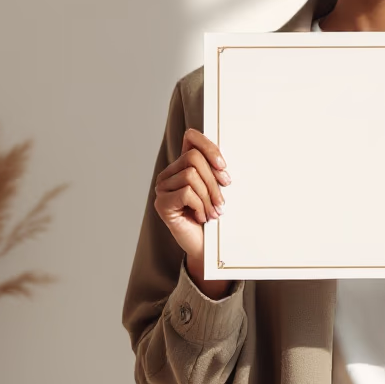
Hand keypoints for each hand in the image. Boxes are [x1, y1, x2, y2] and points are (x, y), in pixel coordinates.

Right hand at [154, 128, 231, 260]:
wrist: (204, 245)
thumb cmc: (211, 215)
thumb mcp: (216, 189)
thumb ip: (215, 171)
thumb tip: (222, 161)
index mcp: (182, 165)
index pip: (191, 138)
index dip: (208, 146)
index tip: (223, 165)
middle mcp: (169, 173)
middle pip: (193, 158)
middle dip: (213, 180)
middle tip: (222, 200)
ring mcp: (162, 188)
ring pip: (191, 175)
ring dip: (208, 197)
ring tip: (214, 212)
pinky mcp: (162, 203)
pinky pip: (186, 192)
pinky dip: (200, 205)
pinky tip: (202, 217)